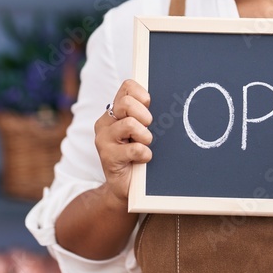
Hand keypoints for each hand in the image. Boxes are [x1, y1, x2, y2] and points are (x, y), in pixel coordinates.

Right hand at [94, 79, 152, 204]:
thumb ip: (145, 115)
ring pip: (129, 124)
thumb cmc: (138, 155)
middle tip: (148, 129)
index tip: (149, 108)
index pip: (127, 86)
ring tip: (146, 145)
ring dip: (145, 136)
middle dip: (144, 116)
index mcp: (114, 112)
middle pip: (125, 103)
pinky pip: (134, 148)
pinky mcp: (107, 156)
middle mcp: (105, 122)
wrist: (127, 186)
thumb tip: (169, 99)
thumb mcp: (142, 131)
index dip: (142, 95)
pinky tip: (143, 159)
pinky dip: (145, 154)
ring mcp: (103, 139)